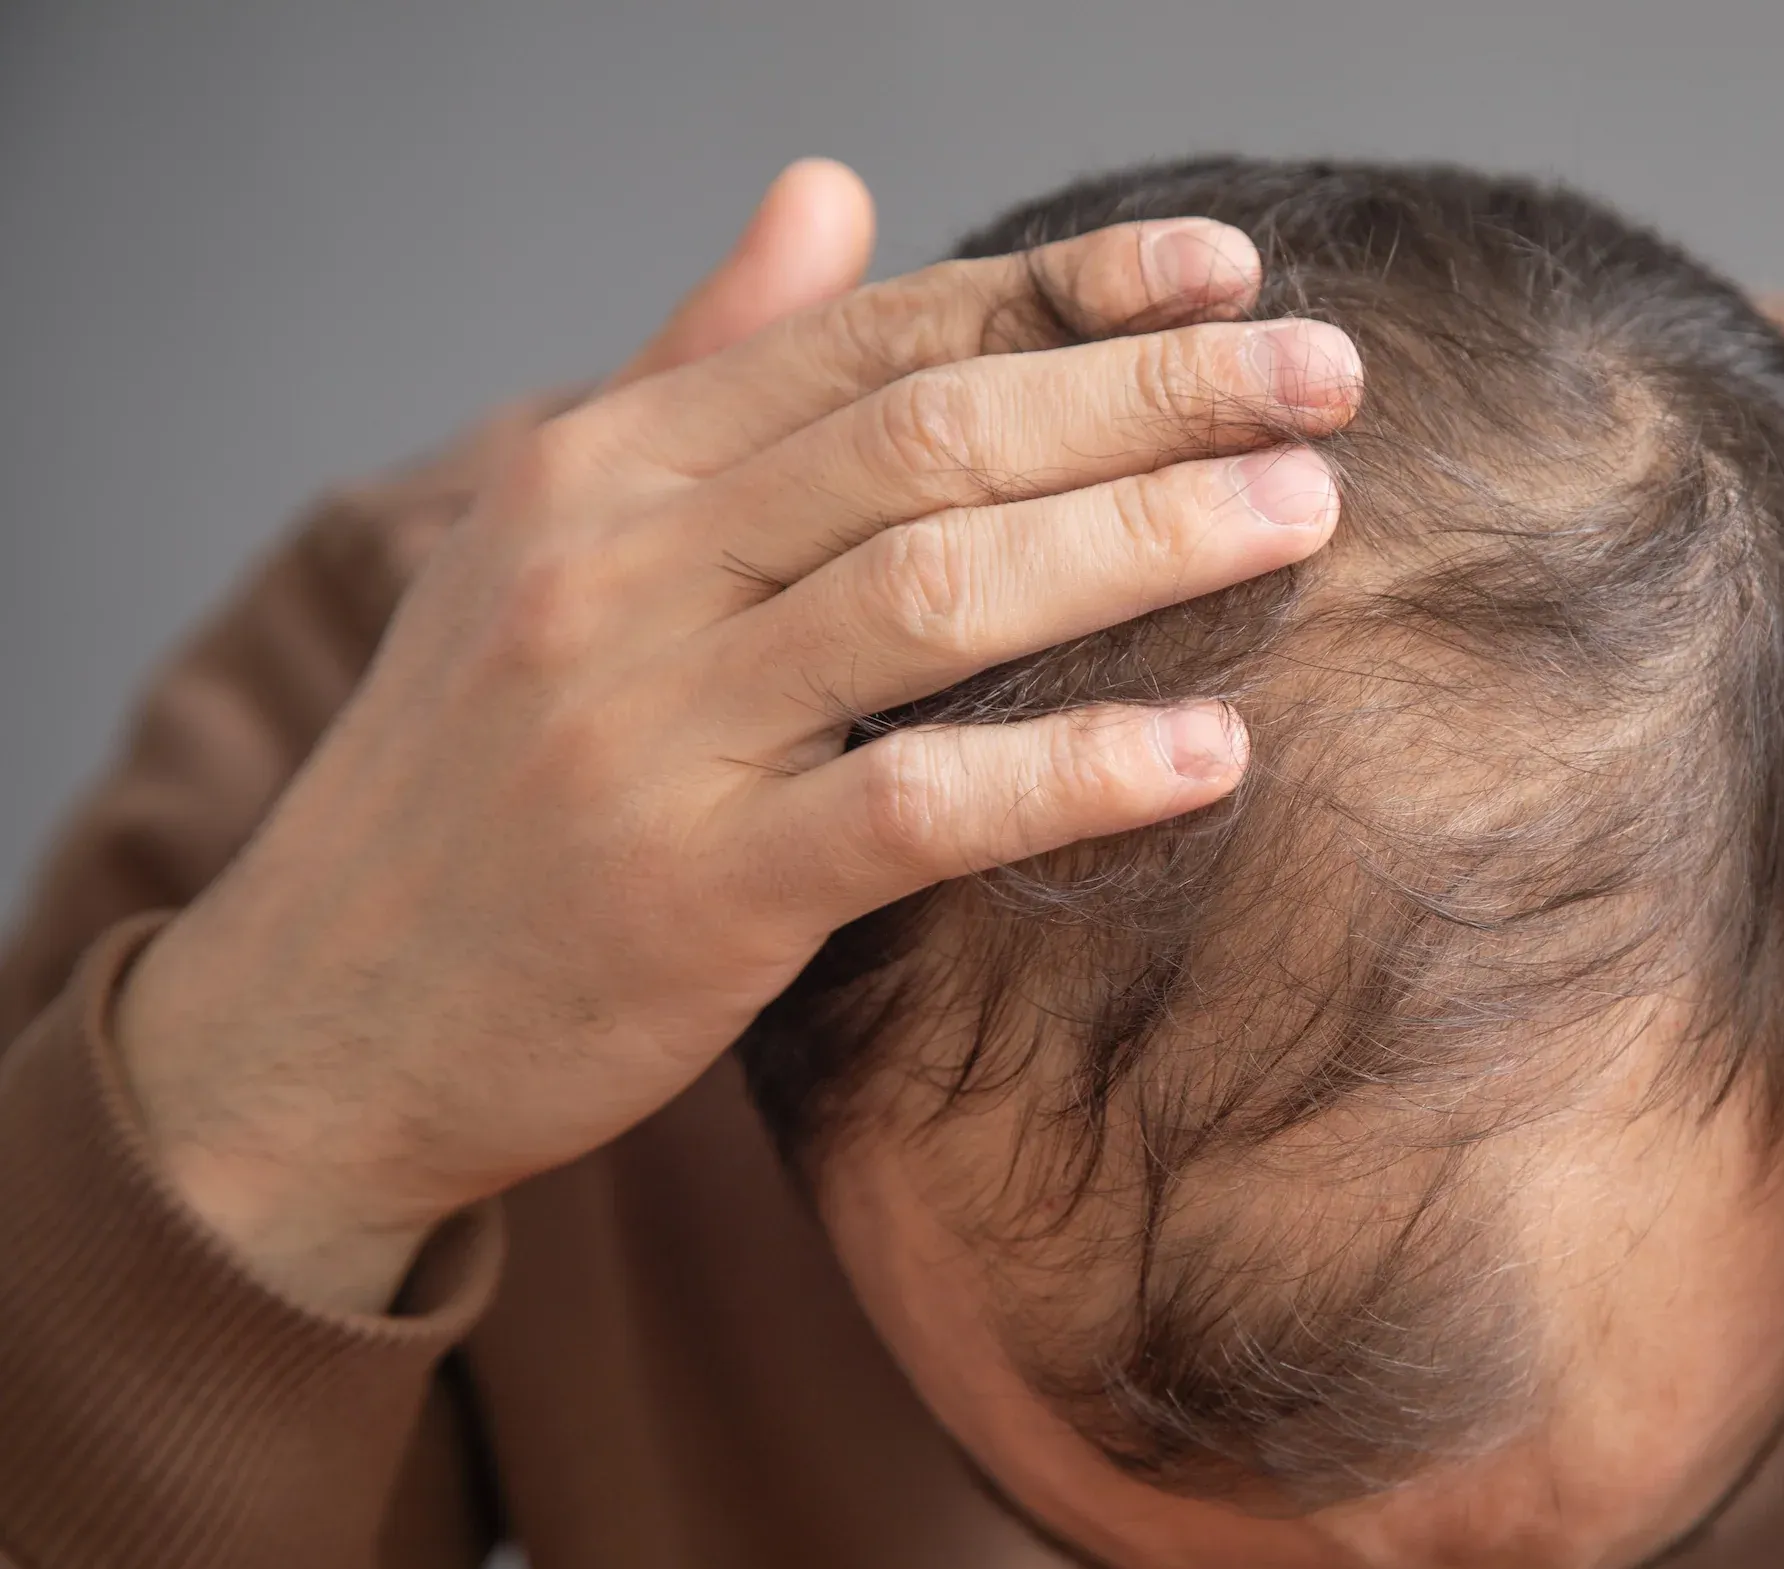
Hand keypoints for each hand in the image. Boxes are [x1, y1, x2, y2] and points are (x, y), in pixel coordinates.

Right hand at [116, 162, 1360, 1314]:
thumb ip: (703, 362)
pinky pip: (914, 806)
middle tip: (1328, 379)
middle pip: (932, 437)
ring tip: (1305, 512)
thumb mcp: (552, 537)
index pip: (879, 339)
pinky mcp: (695, 892)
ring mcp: (652, 730)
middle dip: (1150, 393)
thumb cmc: (473, 774)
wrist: (319, 1022)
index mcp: (603, 465)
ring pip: (936, 592)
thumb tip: (832, 194)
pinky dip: (1071, 771)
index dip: (1072, 294)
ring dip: (1143, 543)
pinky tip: (1210, 750)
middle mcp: (621, 568)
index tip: (1233, 275)